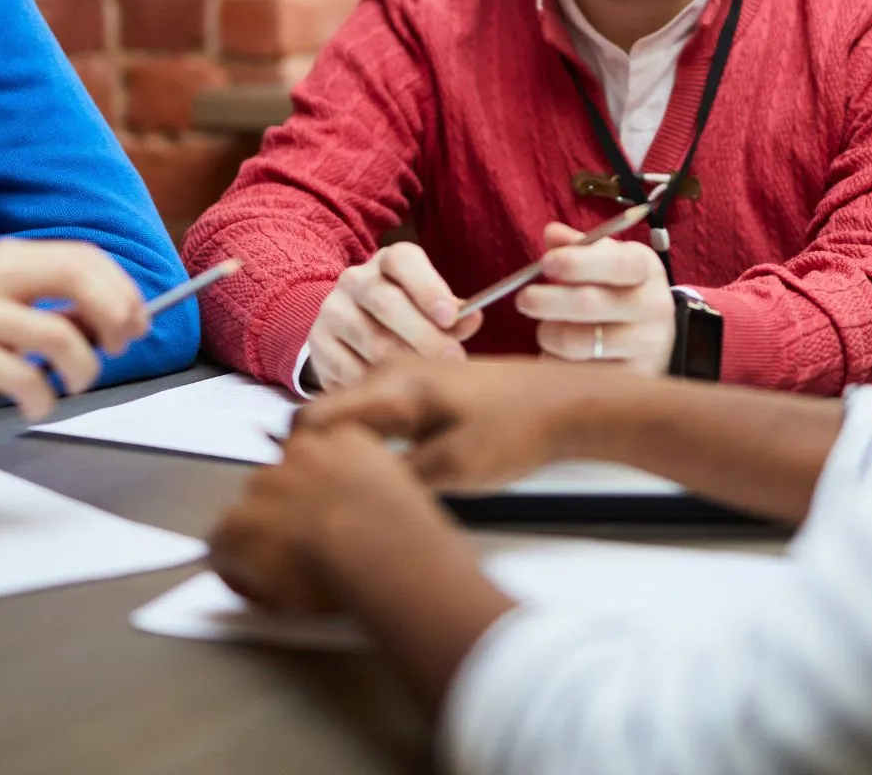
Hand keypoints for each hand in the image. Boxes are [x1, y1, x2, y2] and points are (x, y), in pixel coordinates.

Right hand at [0, 238, 147, 419]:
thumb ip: (49, 305)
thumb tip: (110, 322)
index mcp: (10, 257)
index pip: (86, 258)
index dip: (123, 291)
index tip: (138, 322)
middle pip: (80, 279)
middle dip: (116, 315)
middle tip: (119, 348)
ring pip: (59, 334)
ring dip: (83, 367)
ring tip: (74, 383)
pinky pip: (22, 376)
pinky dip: (42, 396)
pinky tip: (35, 403)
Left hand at [212, 421, 515, 712]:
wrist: (376, 545)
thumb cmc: (404, 531)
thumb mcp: (400, 491)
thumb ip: (377, 485)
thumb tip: (369, 505)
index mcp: (345, 439)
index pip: (316, 452)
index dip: (314, 489)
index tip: (323, 514)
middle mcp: (299, 451)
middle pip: (279, 479)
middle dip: (284, 512)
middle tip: (307, 550)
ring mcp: (266, 484)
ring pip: (249, 511)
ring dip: (261, 536)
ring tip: (286, 573)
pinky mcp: (239, 523)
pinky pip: (223, 545)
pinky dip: (235, 566)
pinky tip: (260, 587)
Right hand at [295, 355, 638, 490]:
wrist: (570, 403)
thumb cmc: (519, 430)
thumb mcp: (453, 468)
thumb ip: (392, 479)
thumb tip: (344, 494)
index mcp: (394, 385)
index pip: (315, 419)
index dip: (300, 460)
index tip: (304, 495)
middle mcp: (394, 370)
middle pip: (329, 415)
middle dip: (320, 455)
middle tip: (327, 500)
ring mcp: (410, 373)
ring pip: (354, 413)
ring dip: (348, 446)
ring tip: (358, 488)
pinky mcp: (427, 384)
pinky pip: (378, 411)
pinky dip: (371, 438)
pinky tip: (390, 469)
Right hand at [307, 244, 482, 391]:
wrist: (351, 324)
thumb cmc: (406, 312)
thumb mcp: (429, 304)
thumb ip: (452, 312)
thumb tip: (473, 318)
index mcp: (388, 261)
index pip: (404, 262)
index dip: (428, 288)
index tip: (450, 317)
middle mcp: (355, 280)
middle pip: (387, 303)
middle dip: (425, 335)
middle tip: (452, 360)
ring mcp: (333, 311)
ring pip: (371, 341)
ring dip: (404, 364)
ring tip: (430, 379)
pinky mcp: (319, 345)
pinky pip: (350, 370)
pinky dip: (377, 383)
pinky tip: (396, 389)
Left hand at [517, 221, 675, 372]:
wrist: (656, 338)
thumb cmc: (620, 290)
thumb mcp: (609, 260)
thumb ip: (579, 246)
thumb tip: (552, 233)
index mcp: (645, 270)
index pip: (615, 263)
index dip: (576, 262)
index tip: (545, 263)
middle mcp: (652, 307)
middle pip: (589, 303)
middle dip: (547, 300)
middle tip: (523, 299)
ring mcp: (645, 347)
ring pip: (577, 342)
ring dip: (549, 334)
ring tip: (545, 330)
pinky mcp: (631, 379)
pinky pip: (578, 373)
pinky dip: (557, 363)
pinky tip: (559, 355)